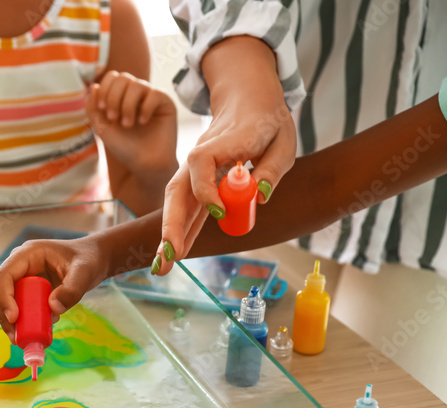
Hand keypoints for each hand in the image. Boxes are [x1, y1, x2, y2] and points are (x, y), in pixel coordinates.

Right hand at [0, 236, 108, 339]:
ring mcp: (23, 278)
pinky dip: (24, 321)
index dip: (4, 297)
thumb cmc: (89, 259)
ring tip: (22, 340)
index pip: (5, 275)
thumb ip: (71, 290)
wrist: (95, 259)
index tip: (14, 318)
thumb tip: (53, 308)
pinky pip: (20, 306)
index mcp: (28, 254)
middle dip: (5, 315)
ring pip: (7, 301)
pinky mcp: (29, 290)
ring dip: (12, 322)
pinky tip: (35, 332)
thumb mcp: (84, 272)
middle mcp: (20, 265)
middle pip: (1, 291)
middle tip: (15, 337)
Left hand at [87, 71, 177, 175]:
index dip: (104, 89)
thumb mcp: (102, 128)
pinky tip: (143, 122)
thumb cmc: (124, 148)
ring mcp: (151, 97)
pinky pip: (155, 93)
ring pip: (138, 84)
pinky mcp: (166, 104)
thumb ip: (93, 108)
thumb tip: (93, 86)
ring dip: (128, 105)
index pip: (112, 77)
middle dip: (114, 97)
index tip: (102, 110)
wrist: (145, 164)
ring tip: (128, 125)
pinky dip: (145, 107)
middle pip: (123, 77)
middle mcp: (136, 94)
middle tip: (114, 119)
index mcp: (121, 96)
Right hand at [155, 36, 295, 275]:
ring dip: (169, 233)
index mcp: (223, 141)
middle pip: (178, 189)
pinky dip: (180, 230)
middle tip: (169, 255)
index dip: (206, 188)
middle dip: (171, 224)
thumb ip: (272, 169)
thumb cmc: (267, 121)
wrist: (248, 101)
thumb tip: (260, 198)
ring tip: (162, 266)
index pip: (202, 163)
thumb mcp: (284, 141)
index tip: (219, 212)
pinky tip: (176, 253)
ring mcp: (195, 171)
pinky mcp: (197, 183)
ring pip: (176, 202)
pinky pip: (187, 207)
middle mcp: (200, 157)